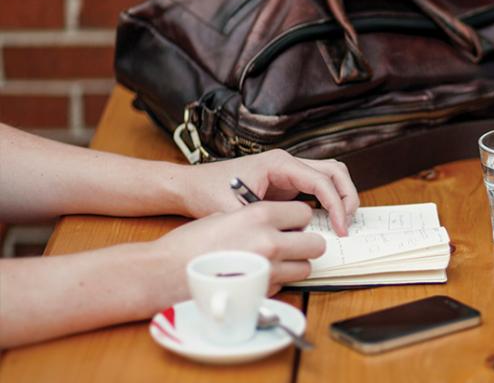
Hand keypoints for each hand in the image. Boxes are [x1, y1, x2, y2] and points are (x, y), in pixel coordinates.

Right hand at [149, 201, 325, 300]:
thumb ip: (256, 218)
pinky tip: (258, 275)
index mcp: (260, 215)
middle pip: (316, 243)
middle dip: (306, 243)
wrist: (165, 272)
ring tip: (275, 261)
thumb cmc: (190, 243)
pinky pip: (285, 285)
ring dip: (295, 265)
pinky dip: (278, 281)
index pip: (305, 213)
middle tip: (292, 244)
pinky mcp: (262, 292)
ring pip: (305, 268)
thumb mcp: (224, 215)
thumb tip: (278, 223)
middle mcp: (270, 241)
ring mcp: (268, 269)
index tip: (291, 223)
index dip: (299, 219)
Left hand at [178, 150, 358, 235]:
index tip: (340, 229)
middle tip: (347, 224)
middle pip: (335, 171)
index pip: (322, 180)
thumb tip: (290, 240)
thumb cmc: (208, 192)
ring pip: (330, 175)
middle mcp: (288, 163)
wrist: (191, 185)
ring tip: (342, 223)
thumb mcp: (235, 212)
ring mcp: (289, 172)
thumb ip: (263, 224)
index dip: (336, 206)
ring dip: (341, 197)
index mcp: (279, 163)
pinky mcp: (287, 183)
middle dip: (347, 197)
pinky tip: (326, 222)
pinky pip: (318, 187)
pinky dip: (329, 201)